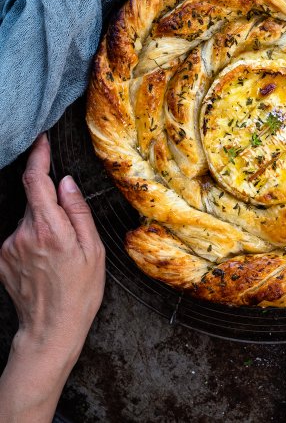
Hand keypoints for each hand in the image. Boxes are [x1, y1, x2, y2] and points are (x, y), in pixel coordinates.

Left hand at [0, 134, 104, 422]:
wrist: (52, 327)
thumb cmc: (81, 290)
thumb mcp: (93, 249)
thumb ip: (78, 211)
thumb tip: (66, 182)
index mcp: (50, 229)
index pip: (36, 181)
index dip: (39, 157)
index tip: (42, 141)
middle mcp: (23, 234)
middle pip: (34, 200)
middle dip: (51, 203)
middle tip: (71, 231)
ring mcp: (9, 247)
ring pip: (28, 218)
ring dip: (44, 224)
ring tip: (60, 254)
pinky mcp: (2, 257)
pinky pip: (20, 235)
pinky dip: (34, 238)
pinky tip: (47, 261)